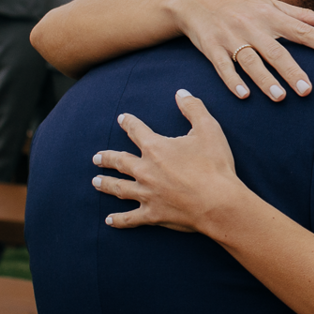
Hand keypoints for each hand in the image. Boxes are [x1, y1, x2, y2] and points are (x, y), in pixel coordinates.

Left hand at [93, 91, 248, 234]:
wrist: (218, 202)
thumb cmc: (215, 165)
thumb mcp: (209, 129)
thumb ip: (193, 108)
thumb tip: (181, 92)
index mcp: (156, 148)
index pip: (137, 130)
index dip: (129, 123)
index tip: (122, 119)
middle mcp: (145, 170)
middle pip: (120, 161)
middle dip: (108, 157)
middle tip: (97, 157)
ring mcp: (147, 194)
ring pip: (120, 188)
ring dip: (106, 183)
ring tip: (95, 181)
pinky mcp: (153, 214)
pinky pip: (130, 218)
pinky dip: (119, 219)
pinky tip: (109, 220)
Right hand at [168, 0, 313, 100]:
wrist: (196, 0)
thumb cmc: (241, 5)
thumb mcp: (270, 5)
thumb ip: (301, 15)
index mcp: (270, 15)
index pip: (301, 29)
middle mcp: (252, 26)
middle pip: (275, 51)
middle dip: (292, 71)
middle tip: (308, 90)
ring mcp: (231, 37)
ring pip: (250, 60)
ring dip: (264, 79)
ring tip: (279, 97)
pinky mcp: (212, 48)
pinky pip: (222, 66)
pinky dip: (232, 80)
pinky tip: (243, 95)